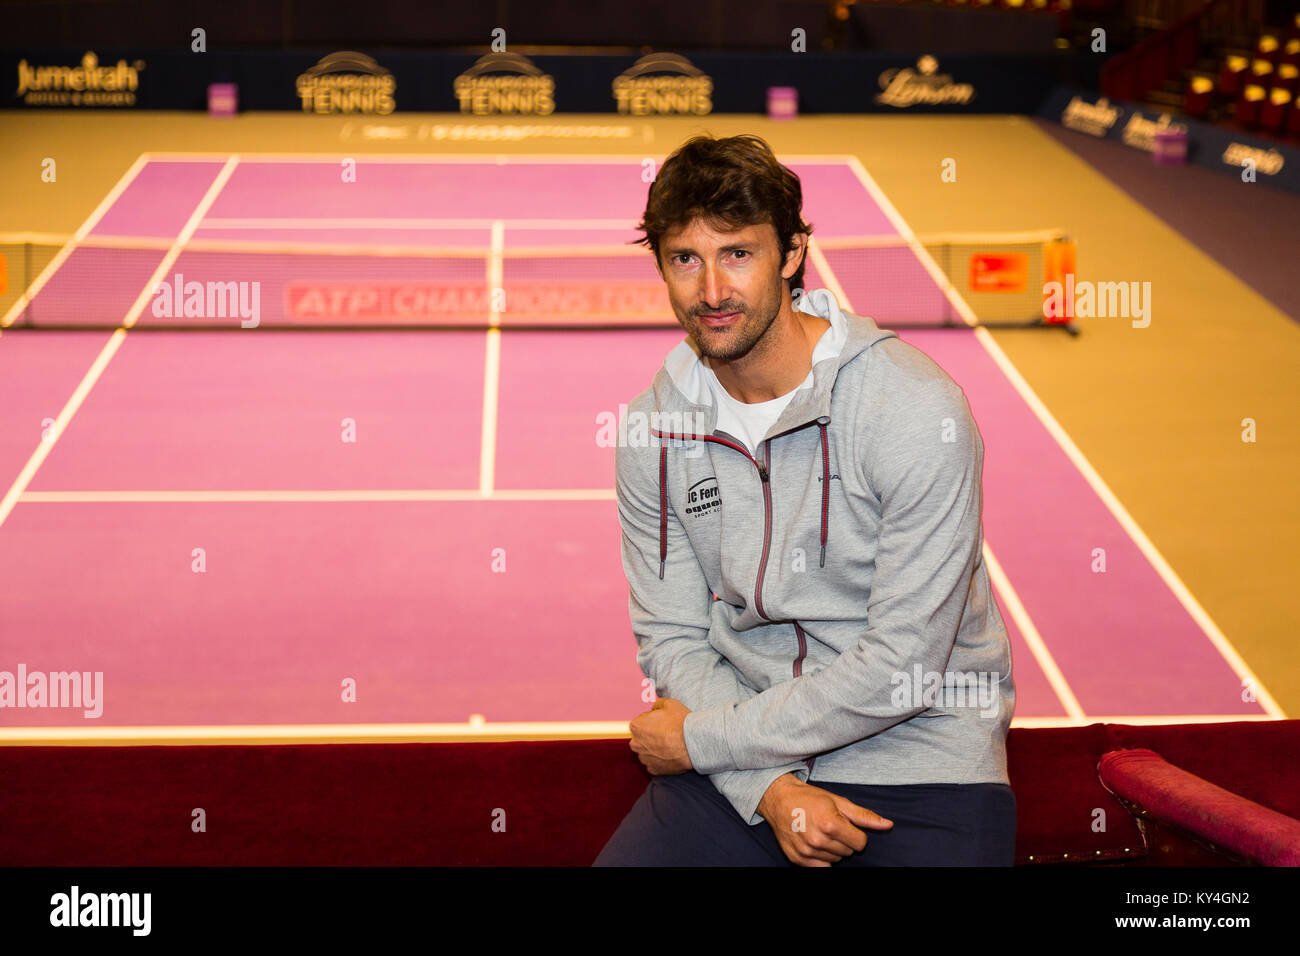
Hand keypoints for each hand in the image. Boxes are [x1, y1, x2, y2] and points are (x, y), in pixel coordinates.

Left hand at [628, 697, 692, 774]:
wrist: (693, 743)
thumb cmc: (680, 723)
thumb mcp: (669, 704)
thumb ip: (657, 705)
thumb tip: (654, 709)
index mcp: (636, 726)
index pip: (640, 721)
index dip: (651, 721)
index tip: (661, 722)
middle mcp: (636, 744)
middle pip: (641, 737)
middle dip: (650, 735)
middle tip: (665, 733)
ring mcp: (644, 758)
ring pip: (646, 751)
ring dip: (654, 748)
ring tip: (669, 744)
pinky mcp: (653, 769)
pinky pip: (653, 763)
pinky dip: (660, 759)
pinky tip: (670, 754)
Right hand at [758, 774, 893, 866]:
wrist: (779, 800)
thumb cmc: (810, 798)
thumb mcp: (838, 802)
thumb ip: (864, 816)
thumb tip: (889, 825)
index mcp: (831, 824)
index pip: (860, 843)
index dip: (856, 833)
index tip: (845, 825)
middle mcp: (818, 841)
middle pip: (848, 852)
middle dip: (844, 840)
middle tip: (830, 826)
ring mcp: (807, 852)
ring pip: (836, 860)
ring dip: (833, 849)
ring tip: (820, 833)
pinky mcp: (798, 860)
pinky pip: (822, 868)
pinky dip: (822, 858)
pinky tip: (815, 844)